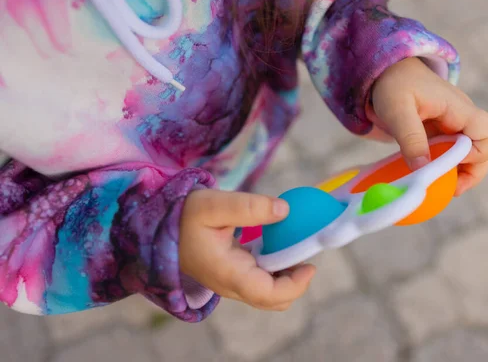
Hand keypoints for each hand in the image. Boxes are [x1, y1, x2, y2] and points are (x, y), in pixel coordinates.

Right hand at [179, 189, 315, 310]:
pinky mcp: (231, 274)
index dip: (294, 286)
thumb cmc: (184, 215)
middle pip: (271, 300)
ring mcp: (230, 282)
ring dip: (286, 277)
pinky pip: (259, 281)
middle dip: (295, 284)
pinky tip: (278, 246)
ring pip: (266, 293)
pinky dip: (275, 270)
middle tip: (307, 257)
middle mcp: (230, 284)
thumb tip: (284, 211)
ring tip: (296, 249)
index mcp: (227, 273)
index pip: (267, 294)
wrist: (160, 225)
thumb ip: (249, 207)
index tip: (310, 266)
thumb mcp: (214, 204)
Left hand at [370, 57, 487, 195]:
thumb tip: (422, 169)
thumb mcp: (396, 110)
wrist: (386, 70)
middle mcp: (461, 117)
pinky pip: (452, 153)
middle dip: (472, 171)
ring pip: (471, 154)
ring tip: (440, 186)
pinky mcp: (441, 132)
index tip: (449, 161)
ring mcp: (453, 125)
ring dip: (460, 172)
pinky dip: (445, 166)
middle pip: (485, 148)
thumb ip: (410, 138)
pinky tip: (429, 175)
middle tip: (451, 189)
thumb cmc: (393, 84)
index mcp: (457, 108)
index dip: (477, 153)